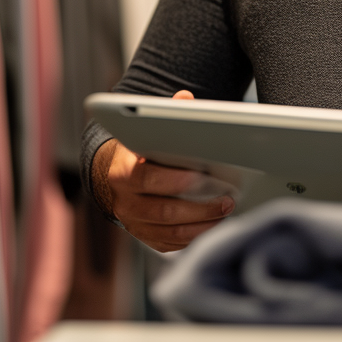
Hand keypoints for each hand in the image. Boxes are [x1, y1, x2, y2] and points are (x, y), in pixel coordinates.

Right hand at [92, 90, 234, 251]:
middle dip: (199, 206)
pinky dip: (195, 236)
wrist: (114, 176)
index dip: (174, 179)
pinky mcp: (145, 237)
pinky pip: (171, 243)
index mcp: (122, 172)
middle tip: (227, 199)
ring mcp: (134, 223)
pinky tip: (214, 224)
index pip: (146, 178)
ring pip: (170, 231)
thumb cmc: (139, 151)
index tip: (201, 175)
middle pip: (163, 211)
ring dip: (202, 223)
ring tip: (226, 211)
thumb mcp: (146, 130)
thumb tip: (185, 98)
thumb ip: (166, 114)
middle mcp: (125, 202)